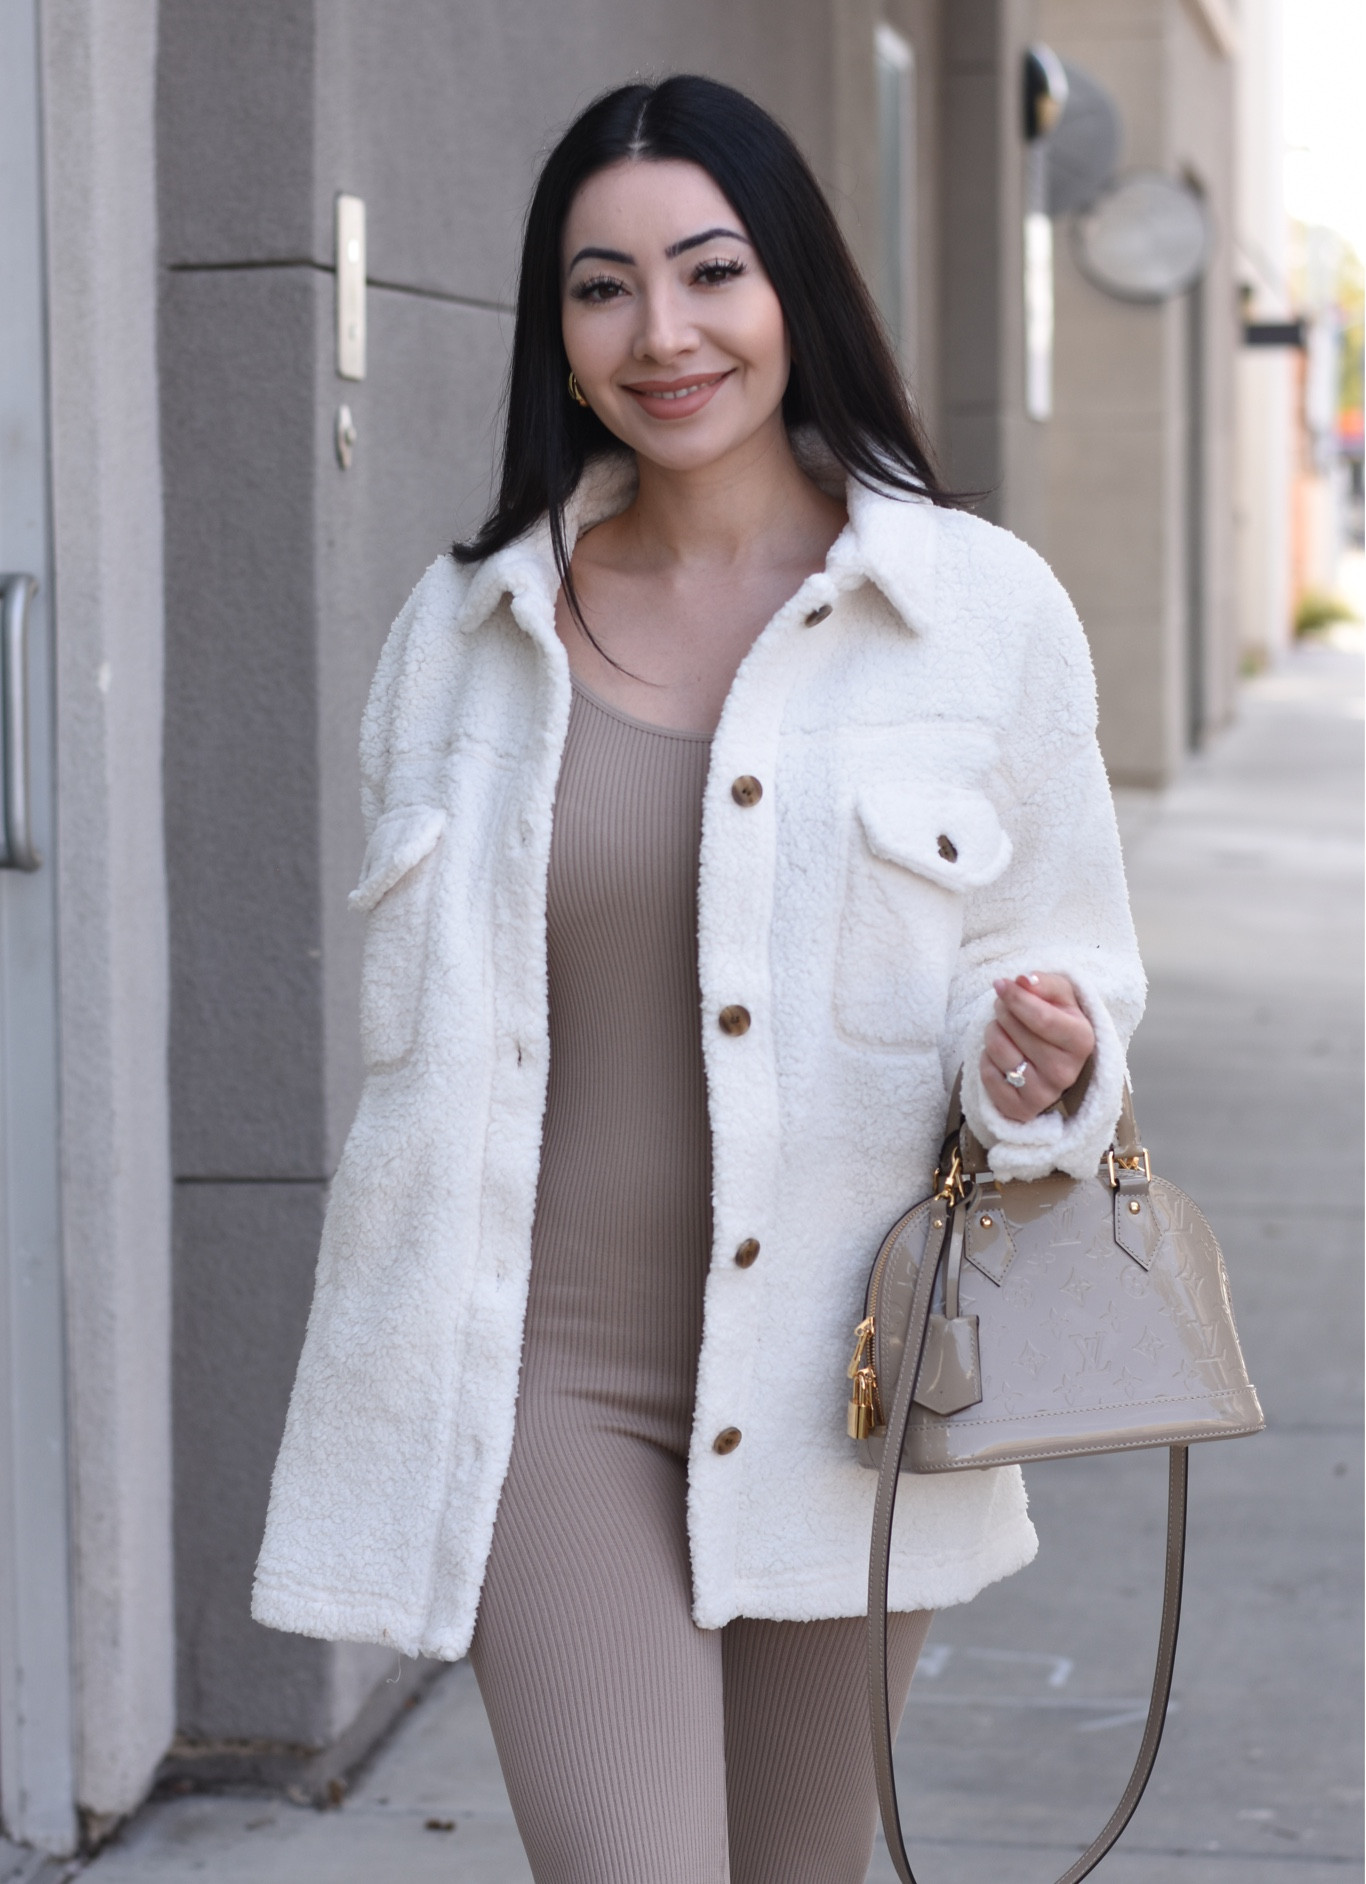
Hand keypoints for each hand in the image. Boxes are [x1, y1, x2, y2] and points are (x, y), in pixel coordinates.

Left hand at [980, 973, 1094, 1123]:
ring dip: (993, 1032)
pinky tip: (1001, 1057)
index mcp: (1082, 1040)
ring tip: (1003, 1030)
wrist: (1054, 1059)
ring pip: (998, 1051)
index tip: (1002, 984)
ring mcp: (1045, 1094)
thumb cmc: (1056, 1021)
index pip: (1042, 1018)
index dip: (1016, 998)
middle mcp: (1067, 1072)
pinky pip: (989, 1076)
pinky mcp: (1021, 1109)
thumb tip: (1022, 980)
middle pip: (1016, 1031)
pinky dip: (987, 1059)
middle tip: (1006, 1009)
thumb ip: (1043, 983)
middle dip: (1003, 1011)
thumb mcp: (1060, 995)